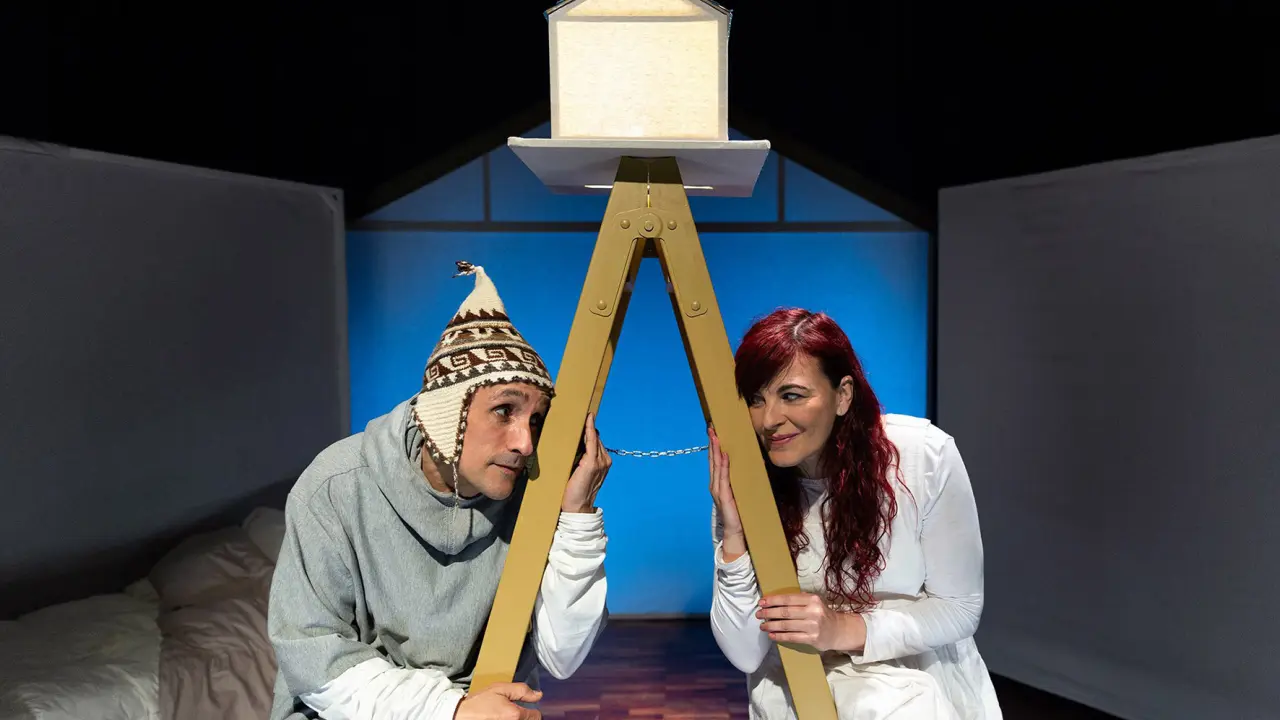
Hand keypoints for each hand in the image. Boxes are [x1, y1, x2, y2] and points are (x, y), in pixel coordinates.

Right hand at [454, 682, 541, 719]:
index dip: (533, 710)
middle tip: (514, 712)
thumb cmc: (479, 702)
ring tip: (506, 715)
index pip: (537, 717)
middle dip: (525, 717)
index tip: (526, 708)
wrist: (461, 716)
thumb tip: (538, 695)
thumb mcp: (500, 689)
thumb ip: (521, 691)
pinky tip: (502, 718)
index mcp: (515, 715)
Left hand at [561, 412, 610, 512]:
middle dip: (588, 427)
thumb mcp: (580, 472)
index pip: (597, 442)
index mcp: (603, 463)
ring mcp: (601, 462)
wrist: (577, 507)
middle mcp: (605, 461)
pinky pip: (591, 441)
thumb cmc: (574, 491)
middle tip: (581, 412)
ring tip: (582, 413)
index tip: (587, 415)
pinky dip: (589, 429)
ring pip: (594, 438)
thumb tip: (574, 444)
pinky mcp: (592, 463)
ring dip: (588, 426)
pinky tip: (587, 420)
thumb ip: (581, 459)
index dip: (591, 430)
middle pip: (596, 438)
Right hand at [708, 427, 746, 560]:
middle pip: (713, 460)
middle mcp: (715, 485)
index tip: (713, 431)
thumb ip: (737, 480)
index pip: (715, 461)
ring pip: (716, 466)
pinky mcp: (724, 496)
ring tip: (716, 437)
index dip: (713, 446)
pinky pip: (723, 478)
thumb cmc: (739, 511)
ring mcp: (718, 490)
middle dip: (712, 443)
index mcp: (718, 483)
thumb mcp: (738, 491)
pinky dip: (723, 466)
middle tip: (711, 427)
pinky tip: (724, 456)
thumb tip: (745, 465)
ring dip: (716, 450)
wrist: (736, 531)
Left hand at [757, 593, 866, 652]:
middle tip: (759, 614)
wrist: (838, 630)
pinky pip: (792, 637)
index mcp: (812, 599)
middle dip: (769, 613)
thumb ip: (798, 600)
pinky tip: (772, 635)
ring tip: (763, 626)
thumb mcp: (813, 602)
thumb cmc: (821, 614)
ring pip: (786, 625)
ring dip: (771, 626)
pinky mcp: (813, 639)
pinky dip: (780, 636)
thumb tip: (774, 602)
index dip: (772, 601)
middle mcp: (813, 612)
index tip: (761, 602)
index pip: (788, 599)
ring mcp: (813, 626)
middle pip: (785, 612)